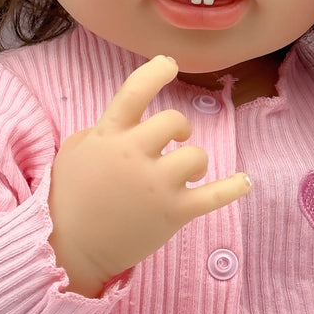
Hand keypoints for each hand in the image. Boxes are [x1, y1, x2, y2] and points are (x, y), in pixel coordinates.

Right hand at [47, 55, 250, 296]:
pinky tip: (246, 181)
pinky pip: (212, 197)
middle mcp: (134, 156)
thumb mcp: (73, 152)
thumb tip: (125, 124)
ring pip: (196, 156)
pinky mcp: (173, 213)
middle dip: (178, 127)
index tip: (169, 64)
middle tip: (173, 140)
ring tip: (182, 175)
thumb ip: (100, 131)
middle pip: (174, 122)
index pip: (135, 92)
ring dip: (193, 161)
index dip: (155, 72)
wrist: (68, 249)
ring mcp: (156, 185)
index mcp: (109, 136)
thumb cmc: (67, 197)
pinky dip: (232, 189)